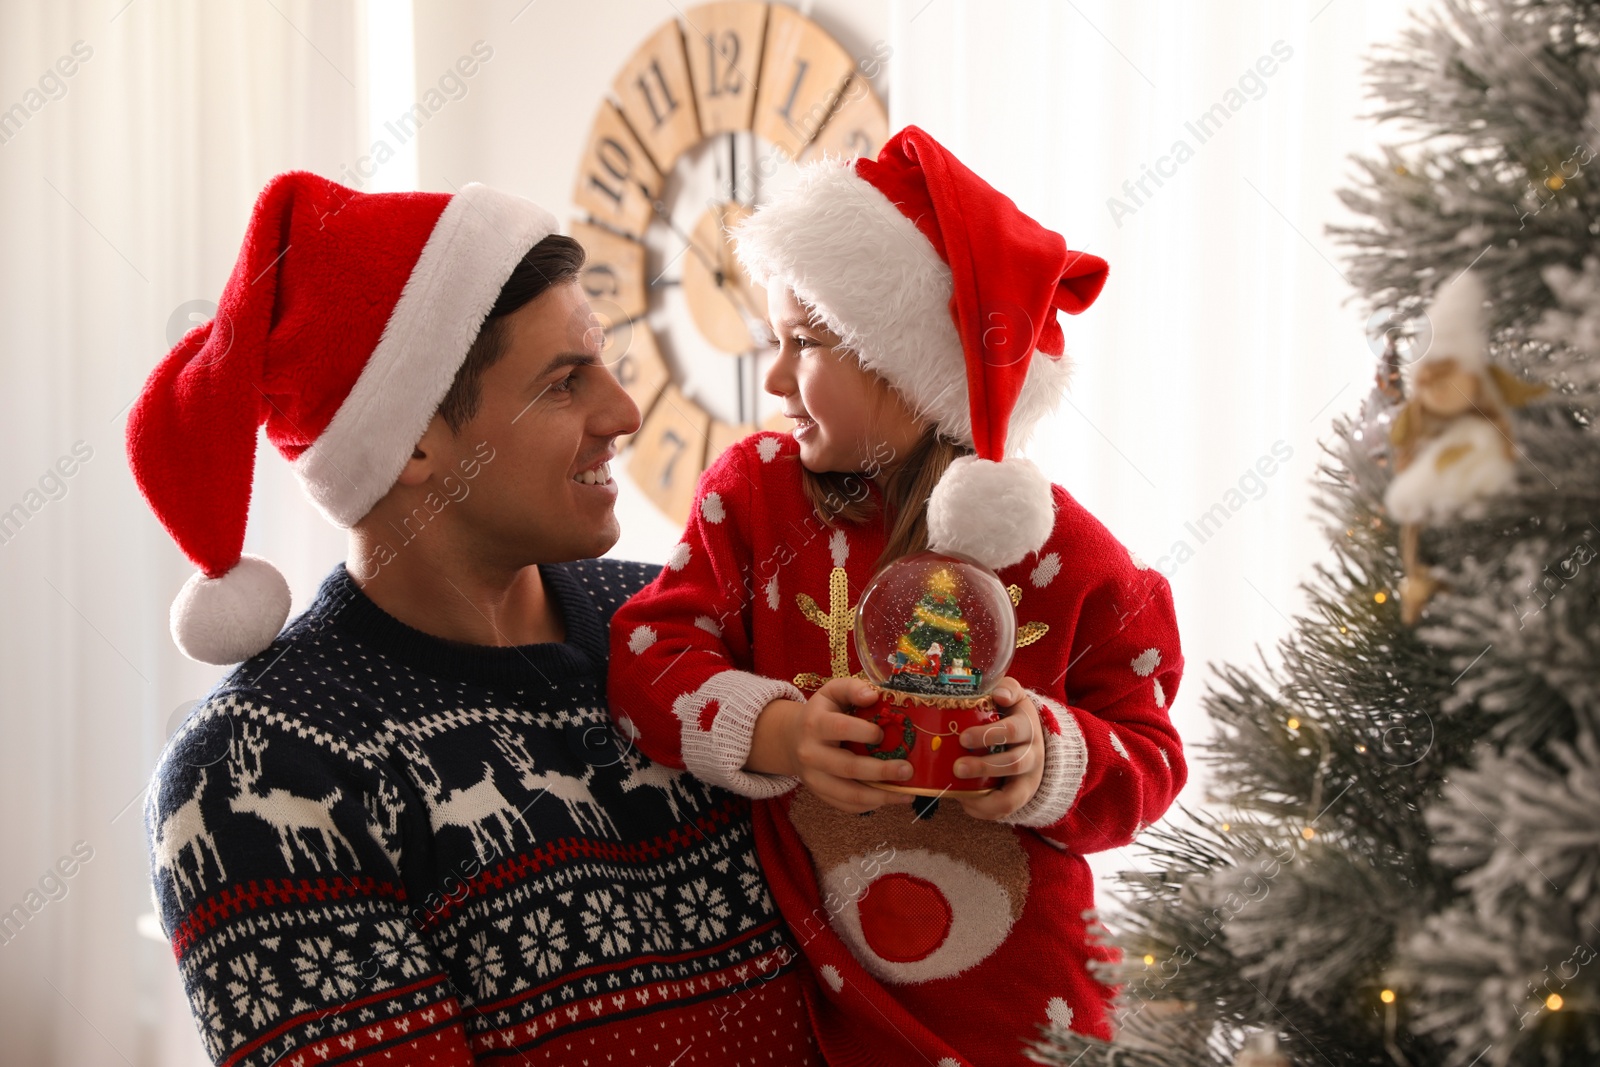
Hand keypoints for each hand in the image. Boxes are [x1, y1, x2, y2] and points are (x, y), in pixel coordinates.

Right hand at [749, 678, 914, 813]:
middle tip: (908, 770)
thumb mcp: (832, 693)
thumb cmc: (822, 713)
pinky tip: (890, 798)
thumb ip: (852, 688)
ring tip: (907, 793)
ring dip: (881, 796)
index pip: (840, 729)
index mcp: (815, 724)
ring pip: (849, 794)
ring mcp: (814, 779)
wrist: (792, 739)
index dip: (865, 732)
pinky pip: (847, 806)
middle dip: (881, 771)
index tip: (883, 734)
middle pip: (848, 767)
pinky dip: (871, 805)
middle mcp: (811, 754)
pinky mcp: (820, 794)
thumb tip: (873, 695)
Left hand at [953, 677, 1044, 819]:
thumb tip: (998, 694)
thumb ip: (1006, 689)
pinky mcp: (1022, 795)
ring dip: (984, 795)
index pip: (1014, 730)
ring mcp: (1030, 777)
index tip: (963, 738)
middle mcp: (1033, 752)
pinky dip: (985, 809)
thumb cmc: (1011, 714)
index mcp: (1028, 725)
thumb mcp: (1013, 697)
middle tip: (957, 766)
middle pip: (1014, 762)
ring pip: (1013, 791)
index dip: (990, 735)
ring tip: (959, 788)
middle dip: (984, 766)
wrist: (1033, 739)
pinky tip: (965, 803)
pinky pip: (1007, 808)